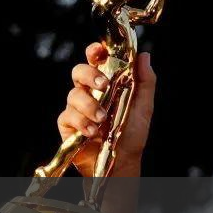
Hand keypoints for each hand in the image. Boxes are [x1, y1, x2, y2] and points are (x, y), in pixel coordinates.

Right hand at [57, 43, 156, 175]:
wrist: (122, 162)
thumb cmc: (132, 135)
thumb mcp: (143, 108)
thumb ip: (145, 82)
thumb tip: (144, 56)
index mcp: (106, 84)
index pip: (96, 61)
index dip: (95, 51)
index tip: (99, 50)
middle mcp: (90, 93)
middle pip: (79, 72)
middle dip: (90, 75)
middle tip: (104, 85)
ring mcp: (77, 108)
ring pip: (73, 95)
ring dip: (89, 105)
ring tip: (102, 119)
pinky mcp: (68, 124)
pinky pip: (68, 116)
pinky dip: (82, 122)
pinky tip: (93, 132)